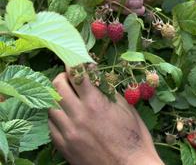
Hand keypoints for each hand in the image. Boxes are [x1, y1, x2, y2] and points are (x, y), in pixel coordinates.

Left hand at [48, 69, 162, 164]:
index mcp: (96, 103)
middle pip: (57, 86)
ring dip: (58, 97)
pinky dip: (56, 116)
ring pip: (50, 106)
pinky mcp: (63, 146)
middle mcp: (78, 115)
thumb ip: (109, 93)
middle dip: (63, 77)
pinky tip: (67, 116)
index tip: (75, 59)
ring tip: (68, 98)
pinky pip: (51, 125)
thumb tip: (98, 78)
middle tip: (70, 78)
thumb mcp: (127, 110)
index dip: (75, 63)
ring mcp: (68, 132)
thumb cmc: (135, 138)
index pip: (77, 74)